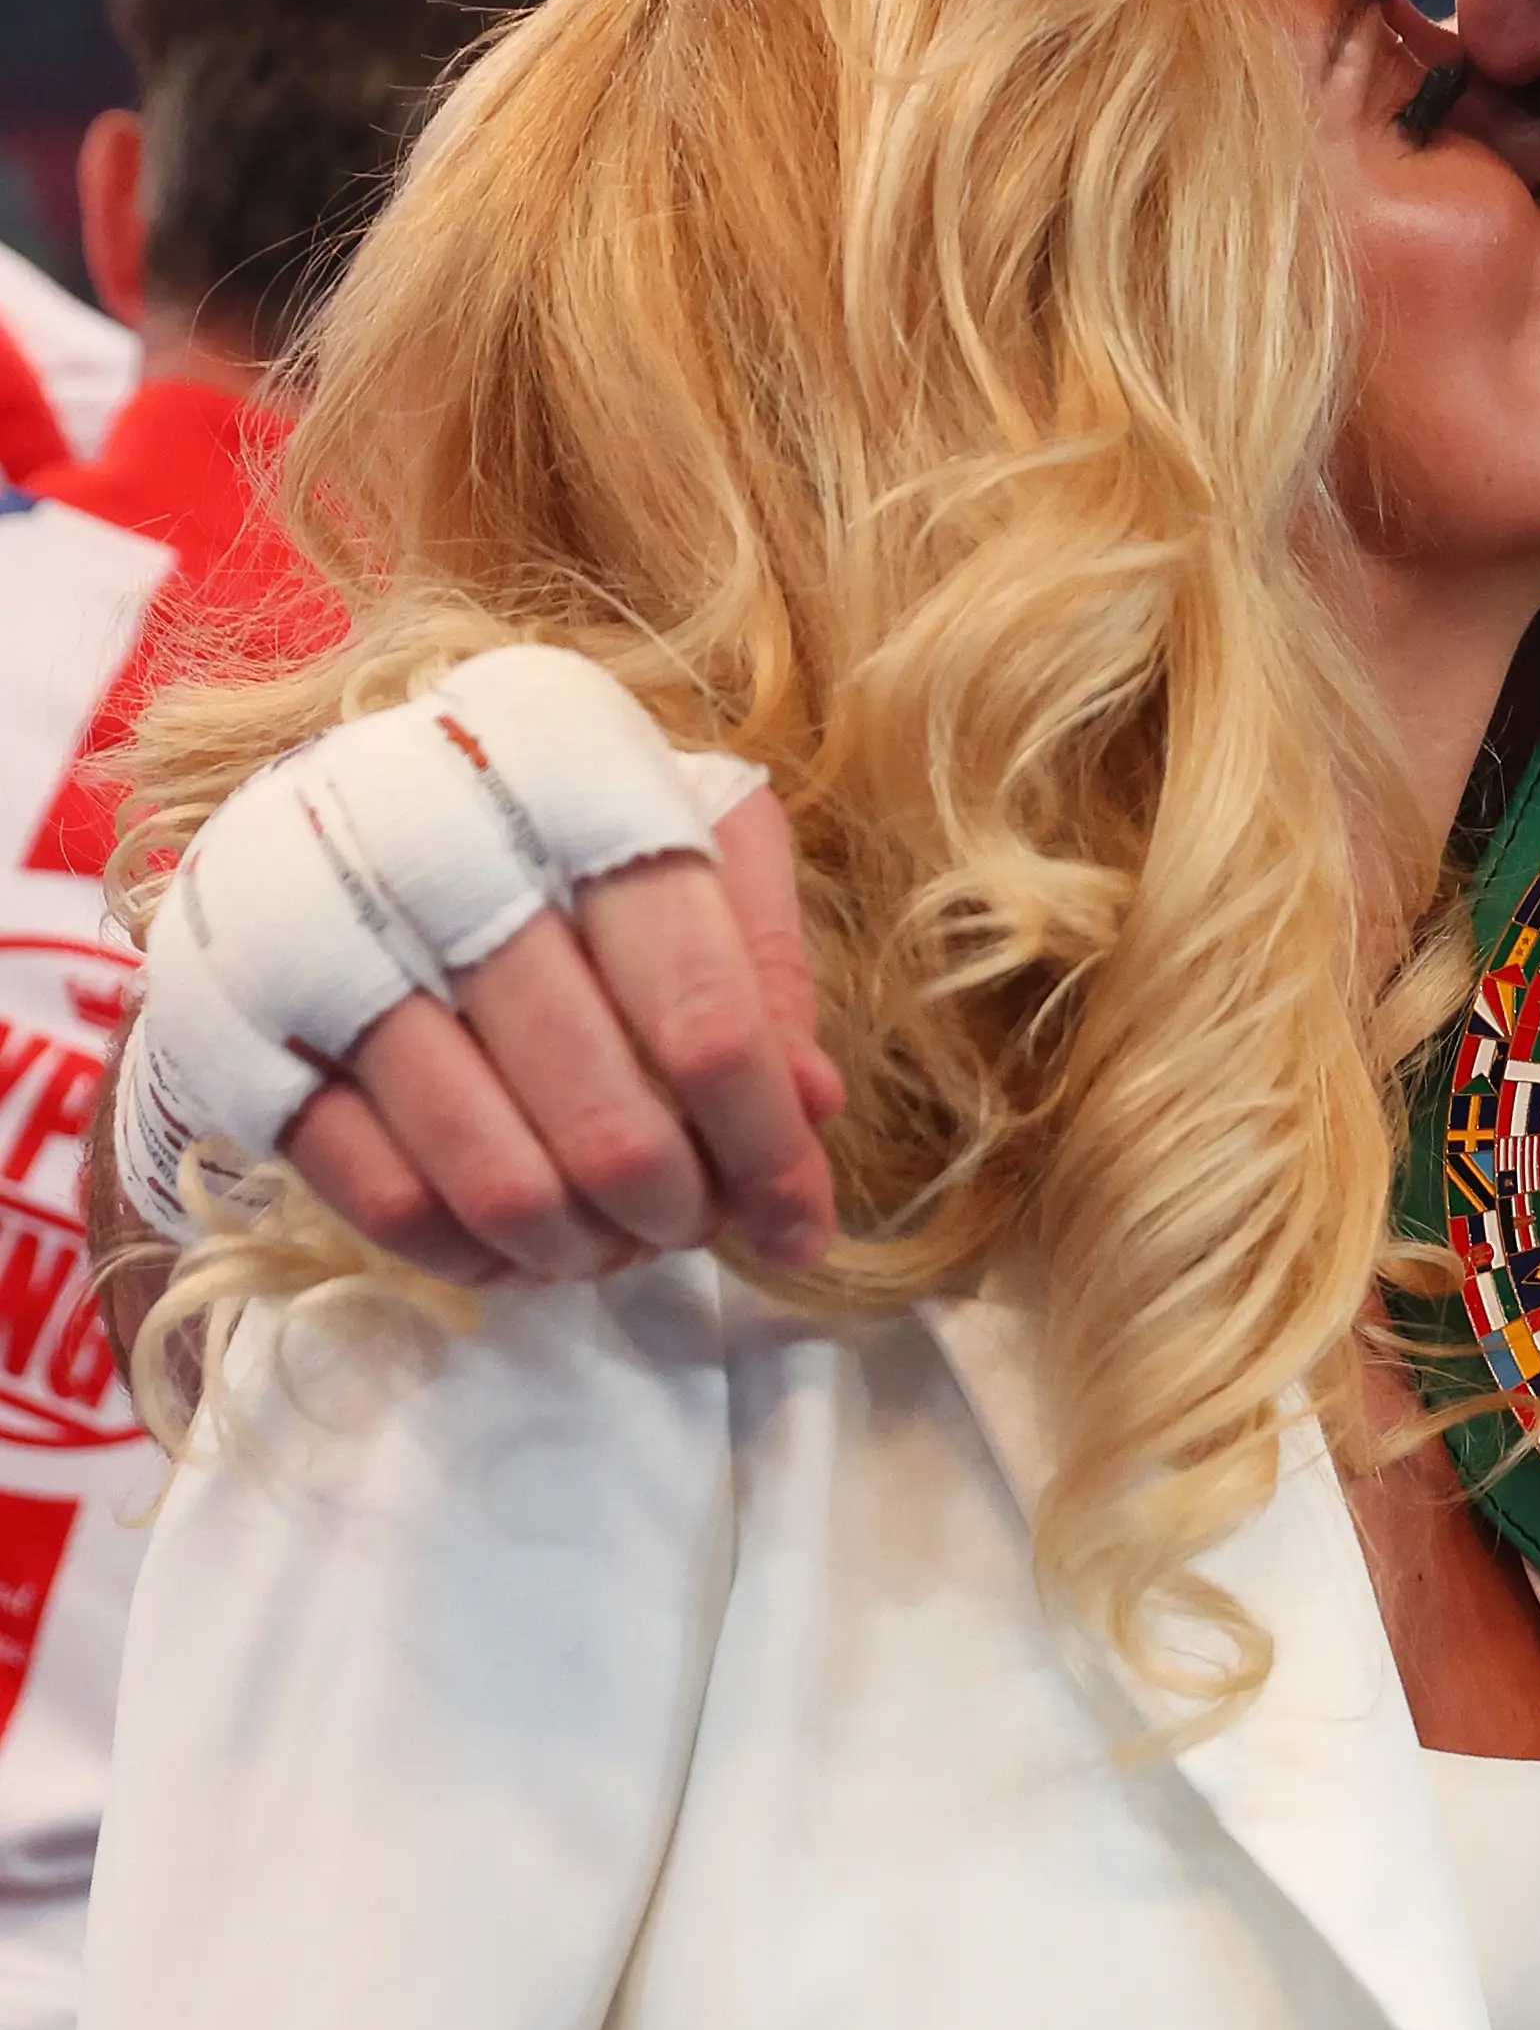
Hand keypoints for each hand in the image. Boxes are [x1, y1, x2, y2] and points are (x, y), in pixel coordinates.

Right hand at [281, 788, 843, 1286]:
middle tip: (697, 1226)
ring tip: (614, 1241)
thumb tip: (810, 1107)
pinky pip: (383, 1201)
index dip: (766, 1142)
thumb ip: (759, 958)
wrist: (318, 789)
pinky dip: (471, 1251)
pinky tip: (516, 1241)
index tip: (801, 1222)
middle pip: (605, 1118)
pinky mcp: (240, 1032)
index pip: (703, 1007)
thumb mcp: (676, 822)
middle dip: (677, 1209)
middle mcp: (438, 853)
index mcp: (574, 778)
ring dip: (582, 1247)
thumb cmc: (541, 811)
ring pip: (496, 1180)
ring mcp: (322, 949)